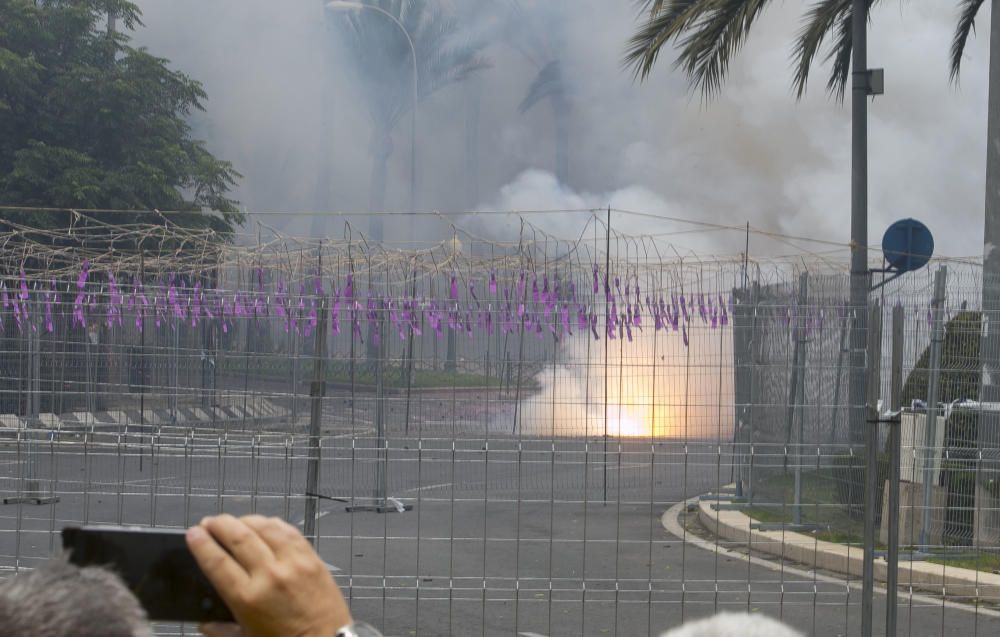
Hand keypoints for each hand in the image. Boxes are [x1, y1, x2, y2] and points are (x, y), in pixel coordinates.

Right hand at [186, 514, 350, 636]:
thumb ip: (222, 630)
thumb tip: (204, 623)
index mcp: (248, 598)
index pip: (217, 562)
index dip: (201, 544)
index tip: (193, 533)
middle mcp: (269, 575)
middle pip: (238, 537)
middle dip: (220, 524)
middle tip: (209, 522)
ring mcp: (293, 562)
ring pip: (264, 527)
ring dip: (245, 519)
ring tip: (234, 521)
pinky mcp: (312, 557)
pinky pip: (289, 531)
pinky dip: (273, 523)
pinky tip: (264, 524)